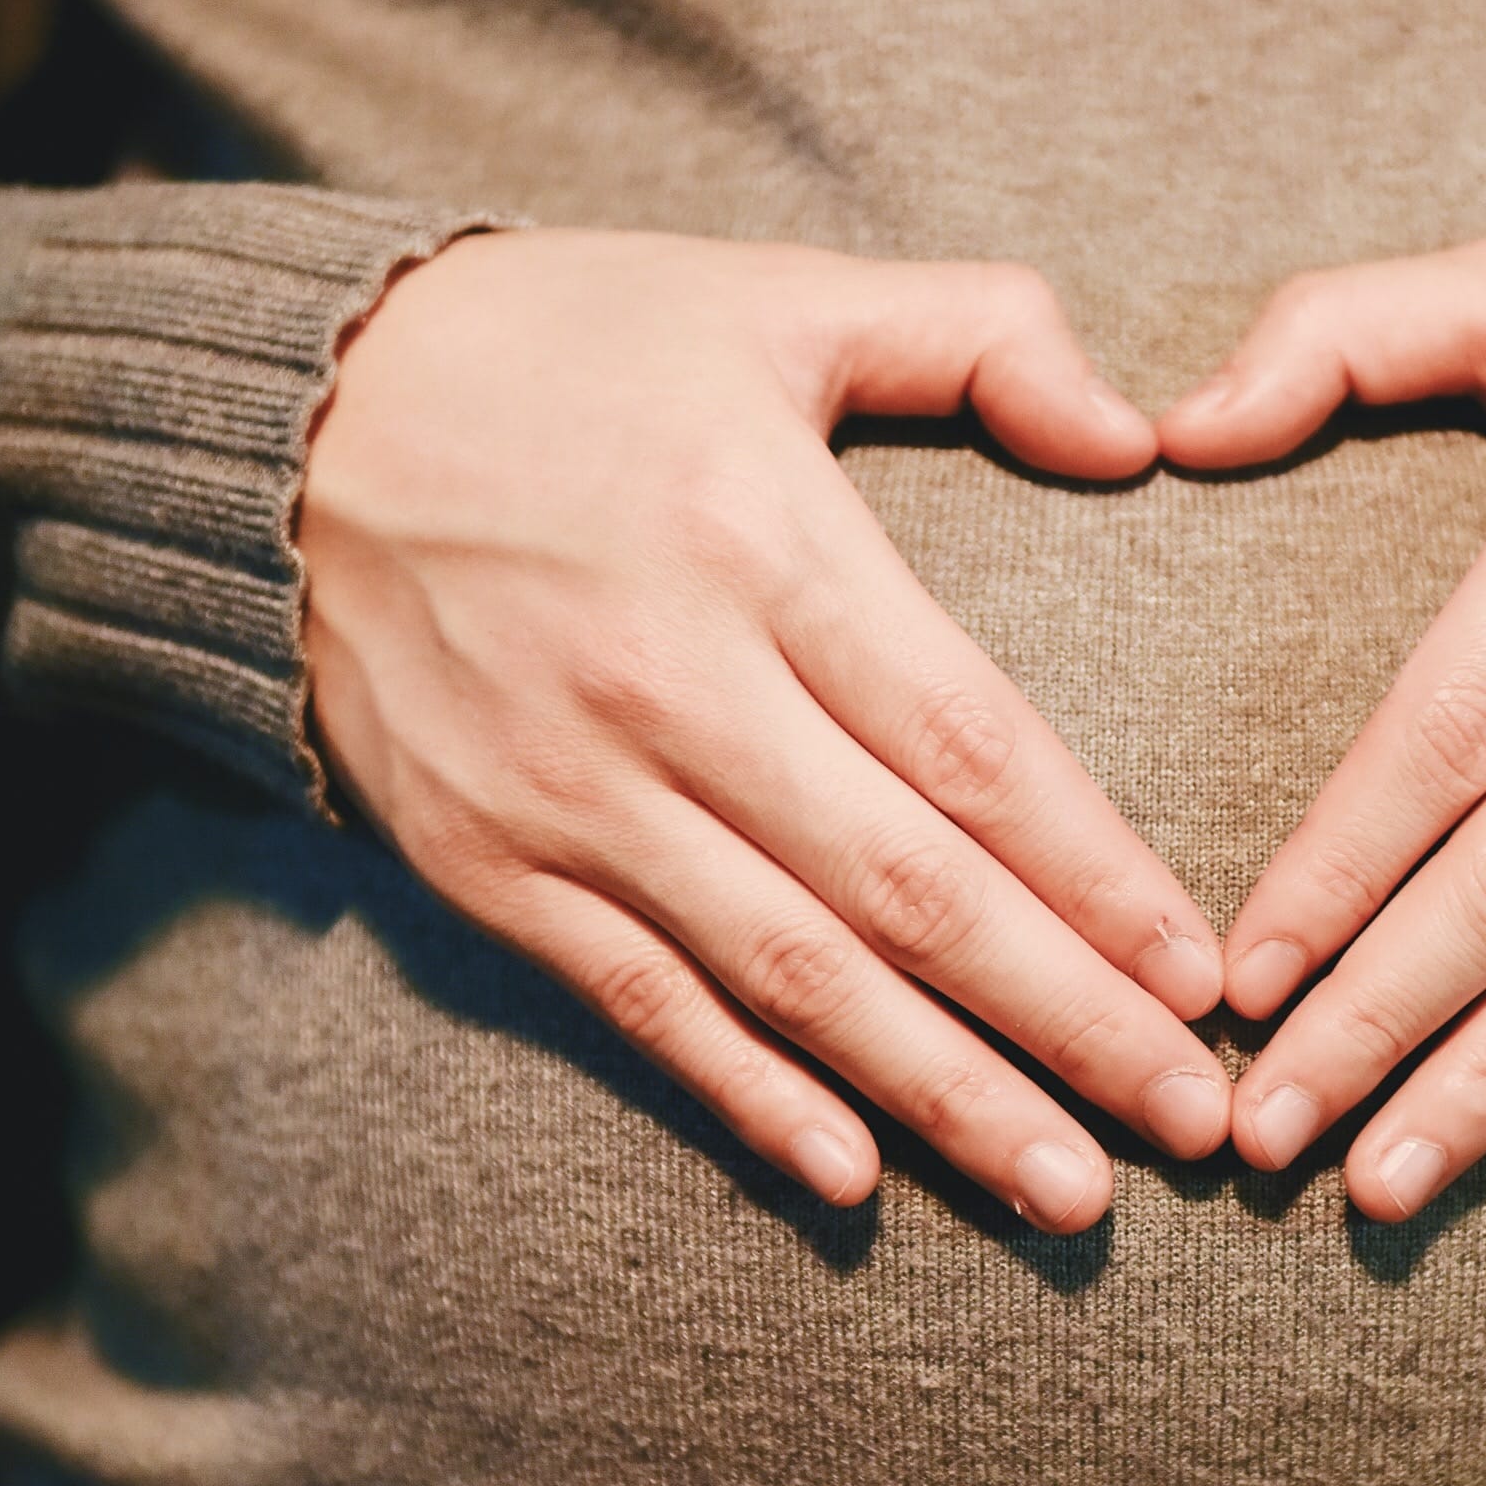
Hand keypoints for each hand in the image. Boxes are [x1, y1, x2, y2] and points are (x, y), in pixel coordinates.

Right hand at [302, 230, 1229, 1232]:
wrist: (283, 418)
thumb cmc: (563, 347)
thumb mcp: (772, 295)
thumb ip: (975, 335)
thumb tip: (1139, 433)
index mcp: (759, 539)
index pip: (970, 746)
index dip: (1096, 877)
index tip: (1202, 977)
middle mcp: (668, 685)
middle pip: (907, 893)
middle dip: (1066, 1021)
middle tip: (1195, 1126)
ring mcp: (567, 793)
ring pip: (792, 978)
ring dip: (943, 1097)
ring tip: (1073, 1190)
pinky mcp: (486, 865)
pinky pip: (641, 1006)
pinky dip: (749, 1098)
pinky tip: (856, 1180)